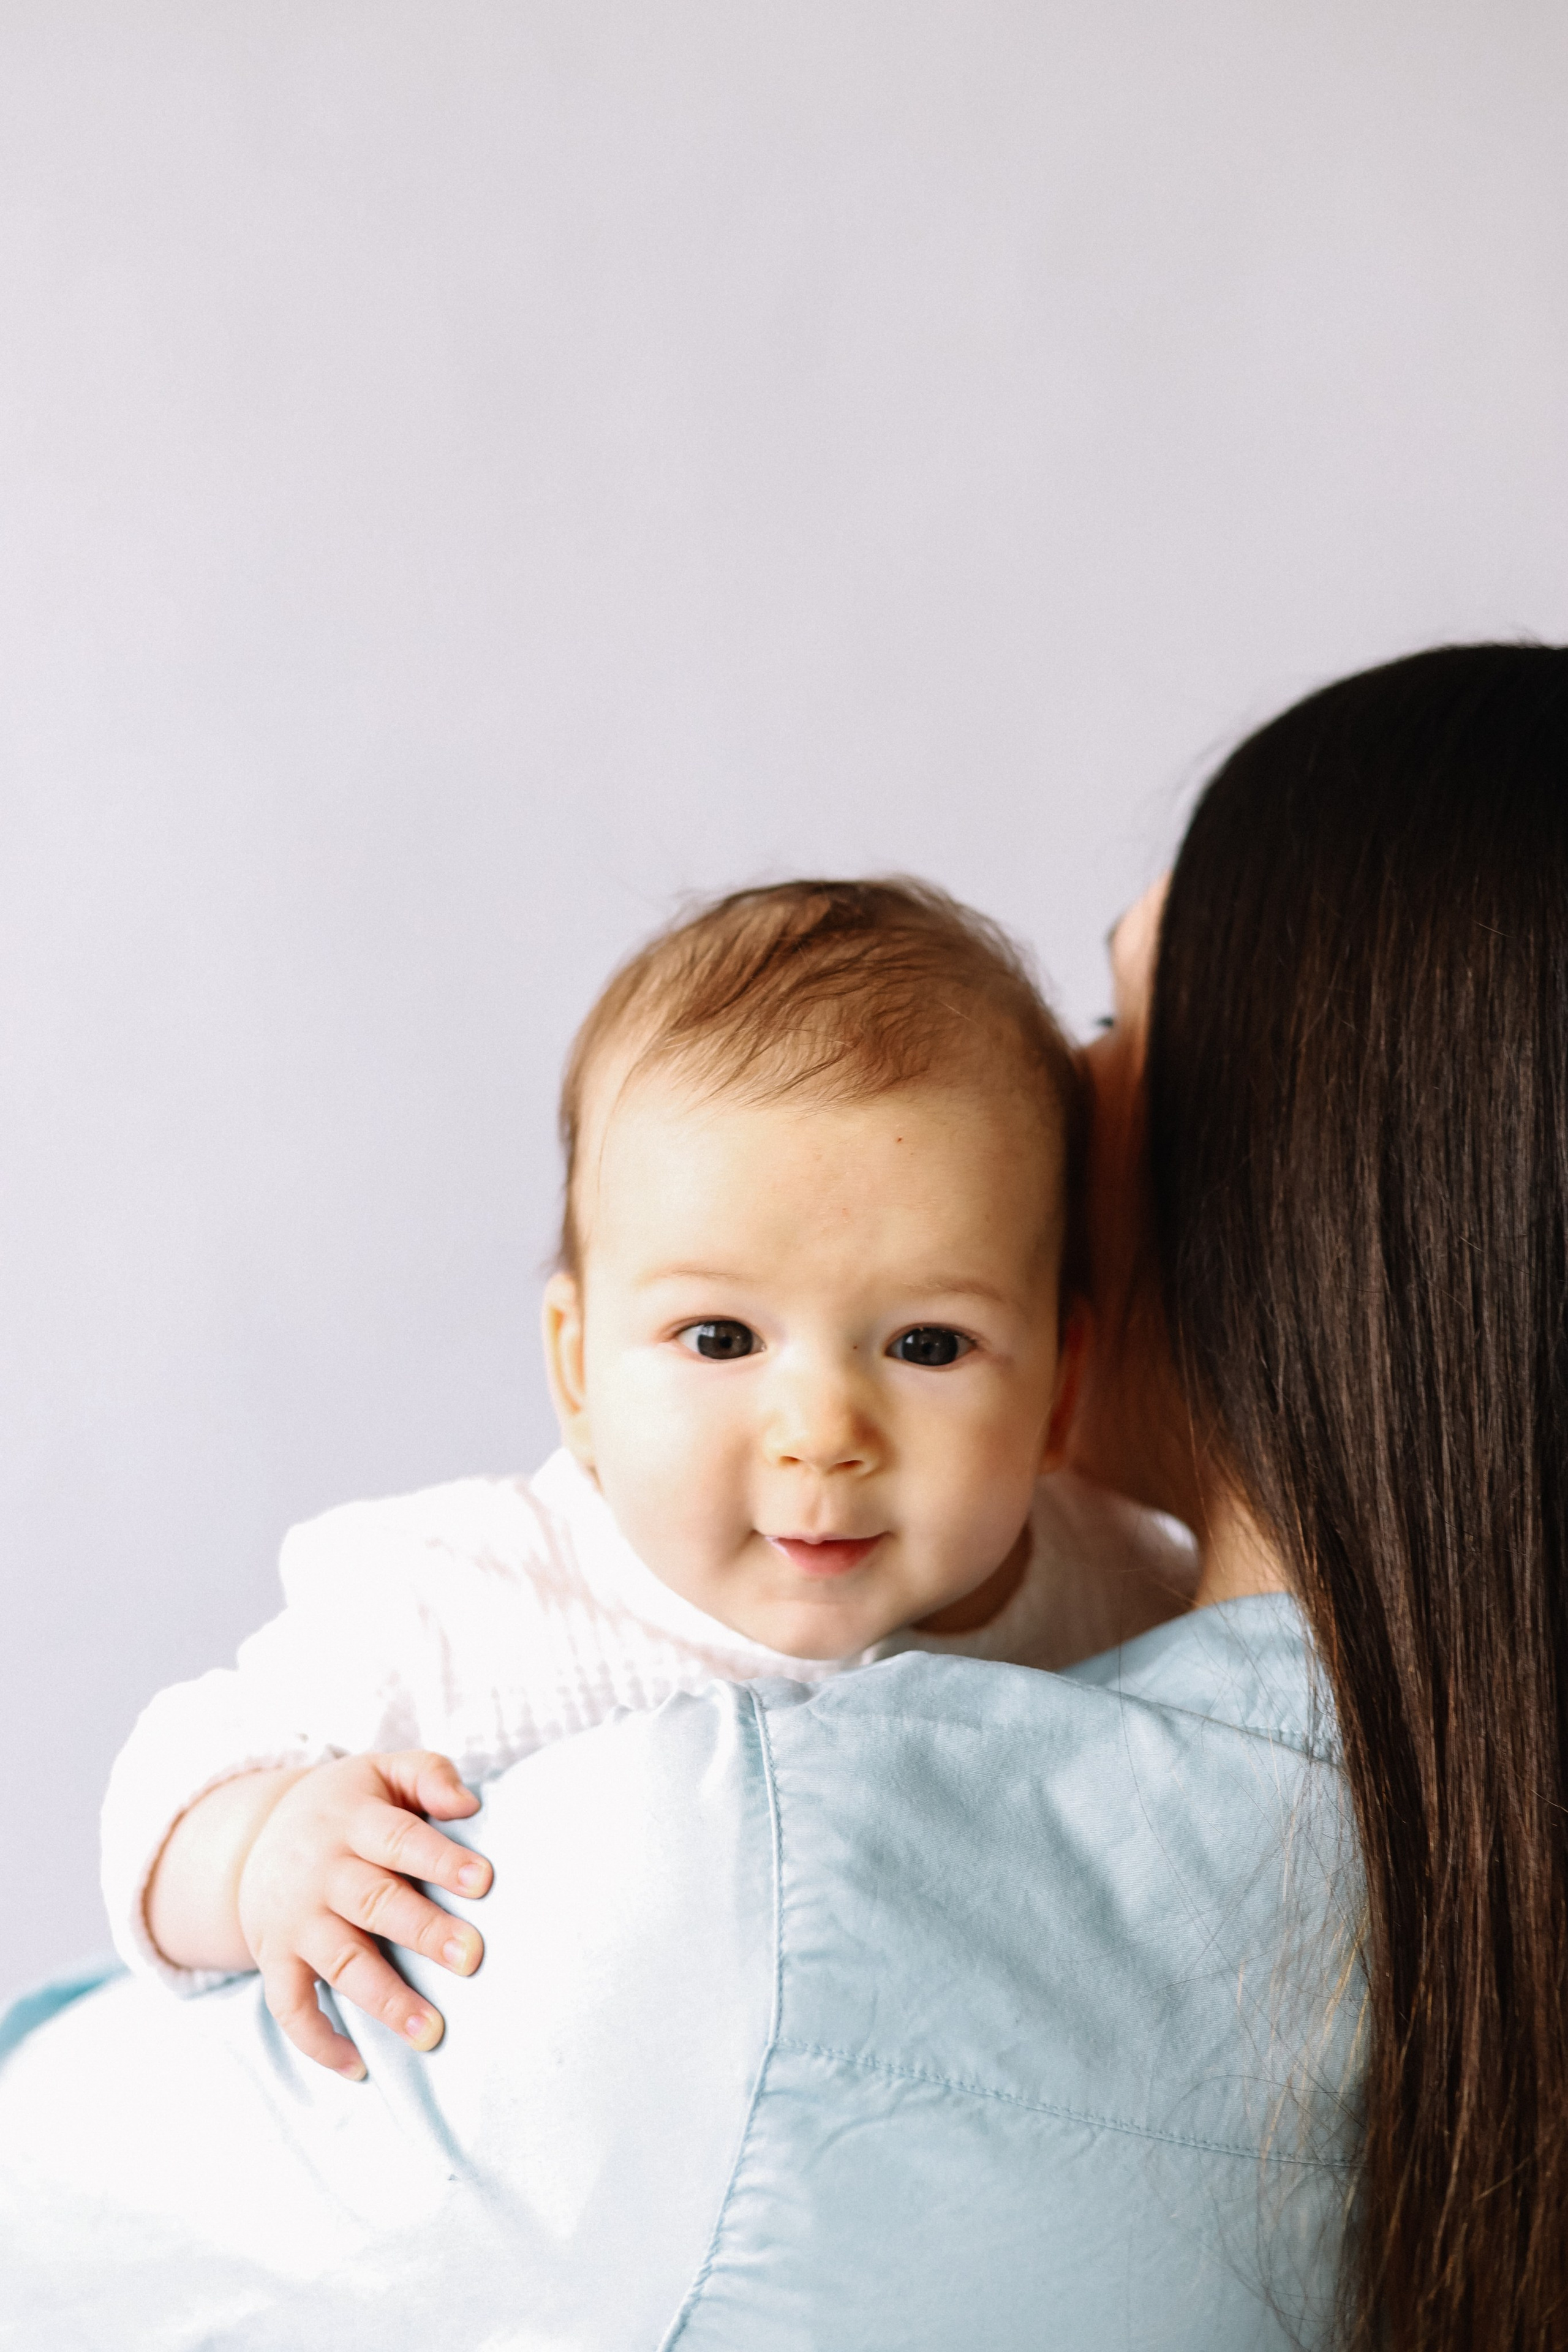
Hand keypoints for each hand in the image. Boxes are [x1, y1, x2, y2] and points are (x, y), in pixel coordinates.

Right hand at [236, 1749, 492, 2077]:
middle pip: (373, 1903)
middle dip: (423, 1932)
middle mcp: (319, 1872)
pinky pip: (289, 2006)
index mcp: (351, 1819)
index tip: (484, 1882)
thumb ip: (428, 1775)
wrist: (256, 1836)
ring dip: (385, 2000)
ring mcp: (293, 1921)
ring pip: (339, 1963)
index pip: (399, 1839)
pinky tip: (359, 2068)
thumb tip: (469, 1802)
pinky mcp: (274, 1960)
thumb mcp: (381, 1772)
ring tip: (432, 2032)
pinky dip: (318, 2041)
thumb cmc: (347, 1807)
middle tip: (473, 1958)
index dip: (439, 1859)